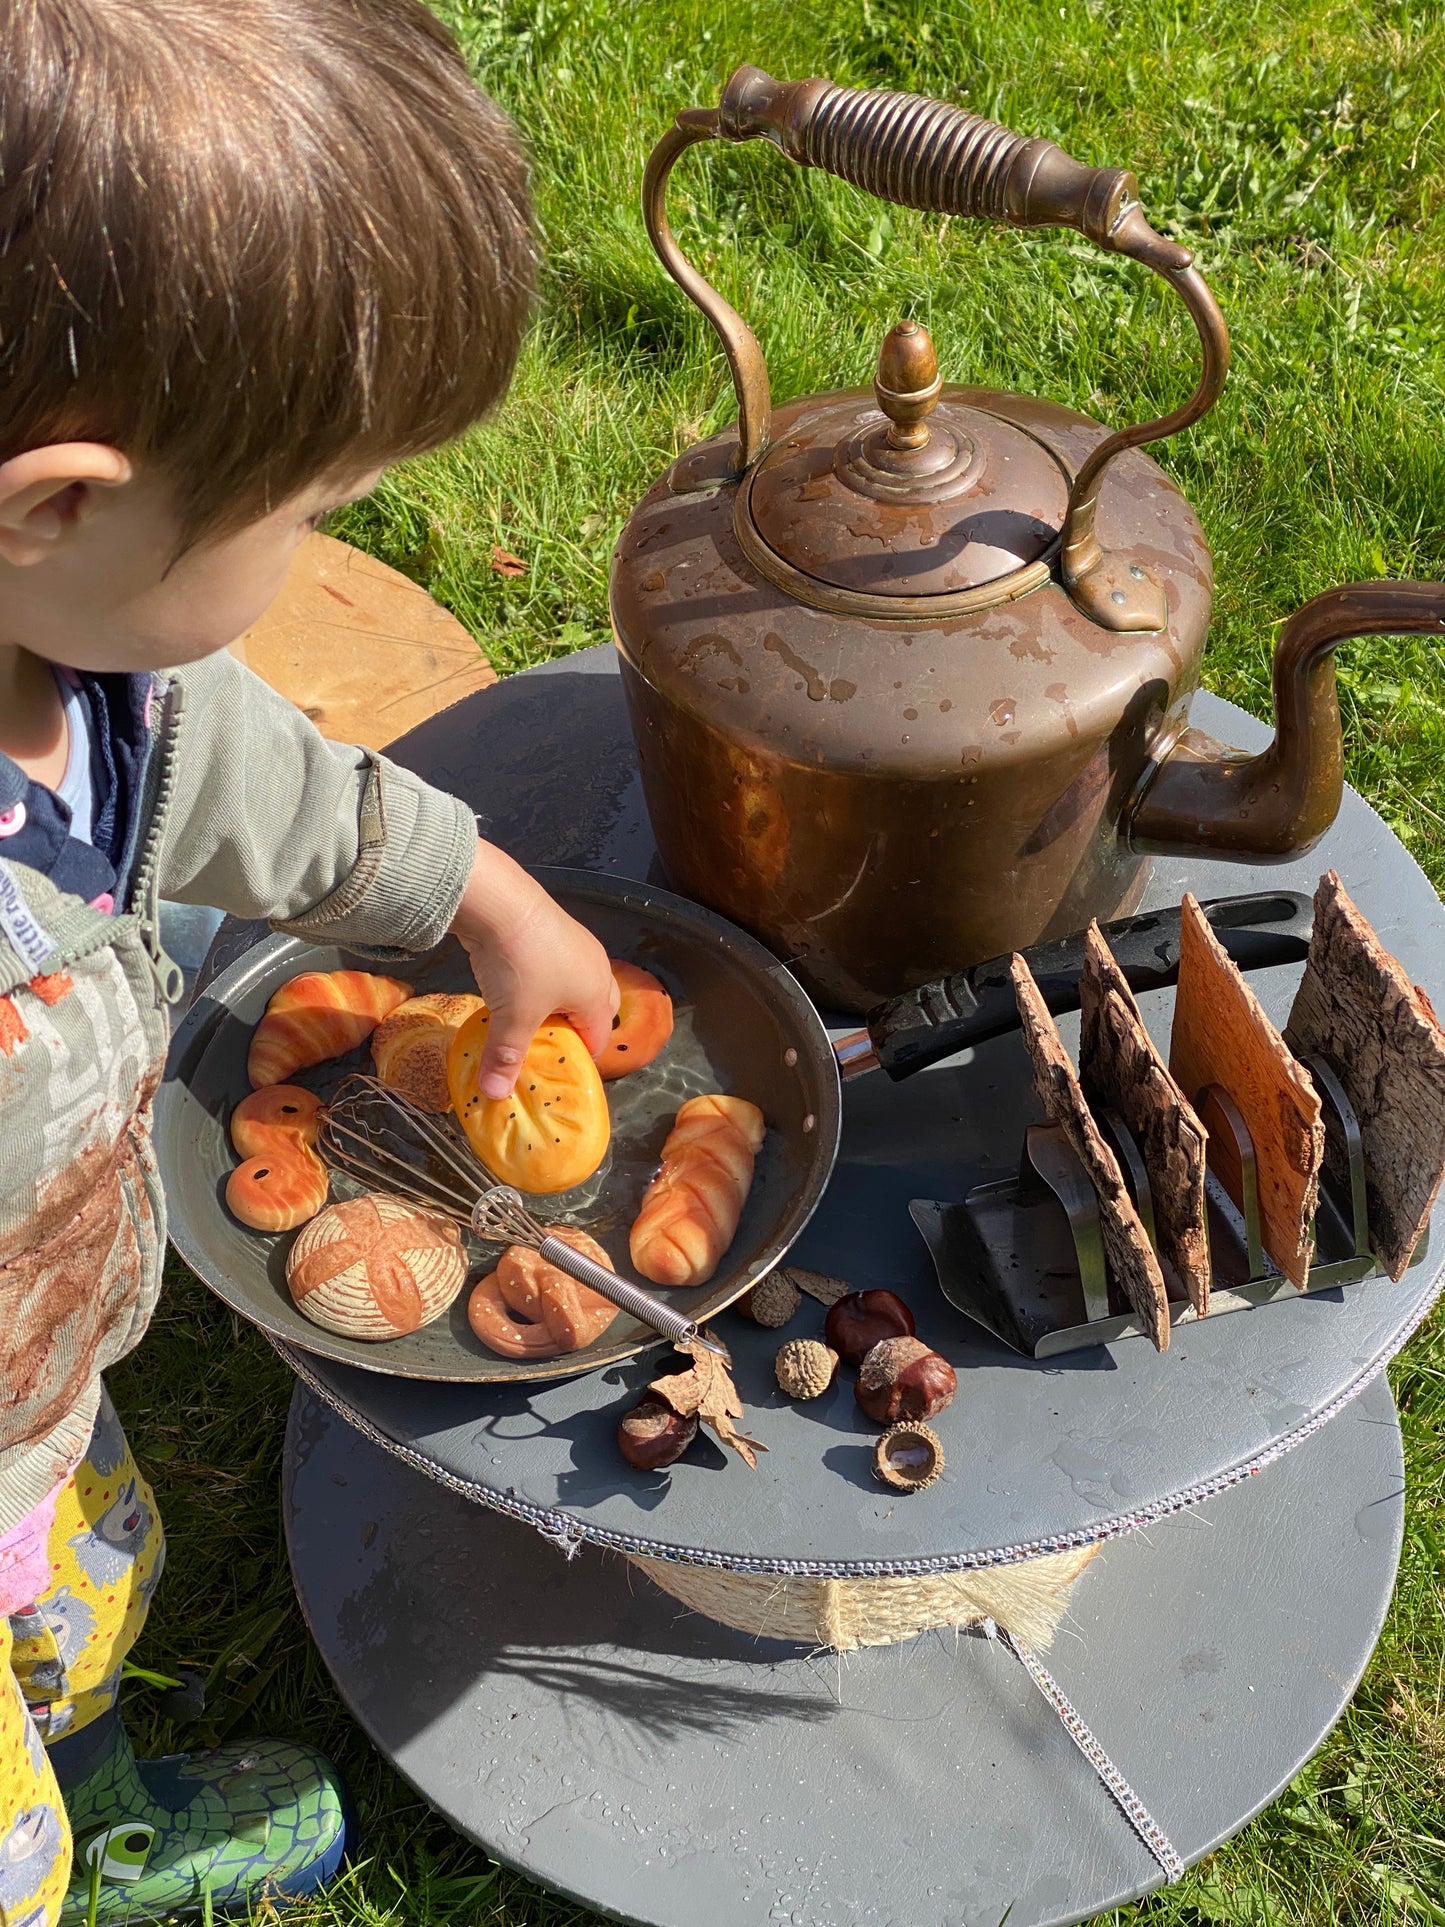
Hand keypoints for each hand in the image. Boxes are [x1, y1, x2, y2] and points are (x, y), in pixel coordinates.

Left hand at [449, 841, 617, 1098]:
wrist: (500, 901)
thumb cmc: (519, 966)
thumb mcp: (512, 1018)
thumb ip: (506, 1058)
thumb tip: (495, 1096)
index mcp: (598, 995)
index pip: (598, 1040)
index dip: (576, 1061)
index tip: (550, 1073)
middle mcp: (596, 968)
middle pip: (595, 1010)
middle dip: (573, 1031)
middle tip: (543, 1046)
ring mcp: (577, 943)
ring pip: (574, 985)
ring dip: (556, 1004)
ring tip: (527, 1018)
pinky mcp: (554, 927)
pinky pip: (556, 964)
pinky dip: (542, 980)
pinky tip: (516, 983)